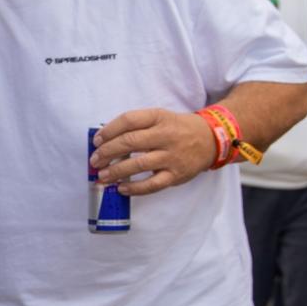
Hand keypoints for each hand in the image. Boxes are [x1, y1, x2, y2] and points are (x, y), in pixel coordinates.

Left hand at [90, 107, 215, 195]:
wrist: (211, 139)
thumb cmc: (178, 128)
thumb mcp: (160, 117)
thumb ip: (138, 126)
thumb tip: (106, 140)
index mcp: (159, 117)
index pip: (128, 120)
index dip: (108, 130)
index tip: (96, 140)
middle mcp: (166, 135)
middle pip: (130, 142)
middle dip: (107, 152)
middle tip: (95, 160)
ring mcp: (171, 156)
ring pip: (138, 164)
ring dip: (116, 171)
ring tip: (102, 175)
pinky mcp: (176, 175)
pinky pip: (152, 185)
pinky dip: (134, 188)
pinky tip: (121, 188)